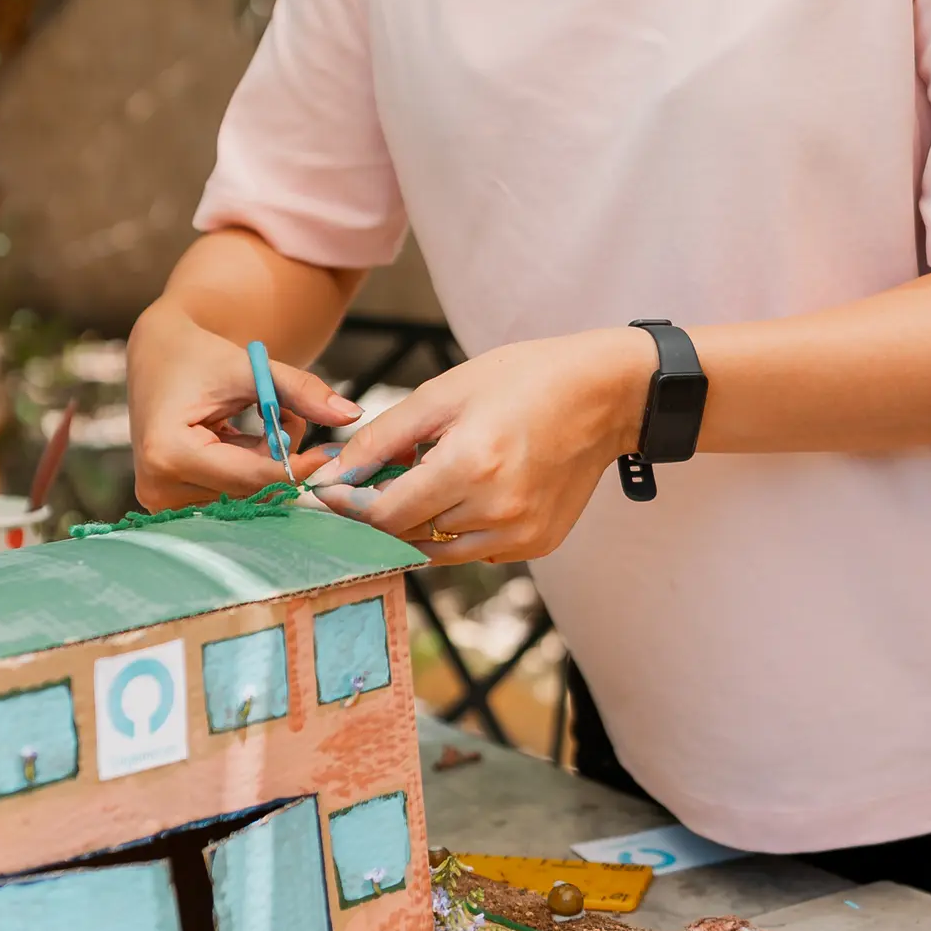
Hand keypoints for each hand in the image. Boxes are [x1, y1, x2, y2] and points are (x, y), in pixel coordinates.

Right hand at [127, 298, 361, 509]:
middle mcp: (159, 485)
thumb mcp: (251, 368)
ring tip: (264, 417)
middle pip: (248, 490)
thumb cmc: (200, 356)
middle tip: (299, 423)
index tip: (332, 453)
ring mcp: (162, 499)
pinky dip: (251, 468)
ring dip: (268, 464)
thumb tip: (352, 415)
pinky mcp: (171, 501)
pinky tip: (245, 436)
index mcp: (169, 452)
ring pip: (245, 494)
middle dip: (282, 461)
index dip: (297, 467)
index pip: (250, 475)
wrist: (158, 355)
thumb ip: (300, 391)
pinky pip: (231, 494)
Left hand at [312, 328, 652, 562]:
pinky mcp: (537, 545)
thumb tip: (330, 476)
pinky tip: (472, 488)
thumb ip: (382, 439)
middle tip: (377, 474)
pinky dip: (459, 527)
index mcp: (471, 466)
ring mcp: (521, 535)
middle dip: (381, 507)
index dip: (348, 506)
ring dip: (420, 520)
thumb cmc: (523, 381)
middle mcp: (497, 511)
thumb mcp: (444, 394)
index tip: (326, 491)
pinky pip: (475, 550)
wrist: (604, 396)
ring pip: (438, 550)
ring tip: (431, 475)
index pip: (385, 514)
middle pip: (407, 534)